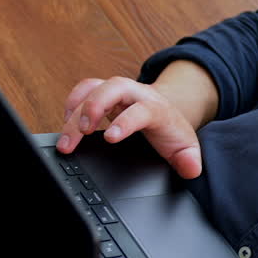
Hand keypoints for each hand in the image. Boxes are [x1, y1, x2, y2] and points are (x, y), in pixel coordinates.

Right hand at [58, 76, 202, 177]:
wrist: (167, 111)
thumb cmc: (172, 130)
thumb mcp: (185, 147)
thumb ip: (189, 159)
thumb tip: (191, 169)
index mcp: (156, 107)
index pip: (141, 109)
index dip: (124, 121)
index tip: (110, 138)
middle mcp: (135, 93)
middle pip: (112, 88)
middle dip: (94, 106)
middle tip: (82, 132)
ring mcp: (117, 91)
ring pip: (93, 88)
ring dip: (76, 109)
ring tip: (67, 137)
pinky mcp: (104, 92)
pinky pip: (84, 89)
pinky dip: (72, 103)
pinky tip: (66, 123)